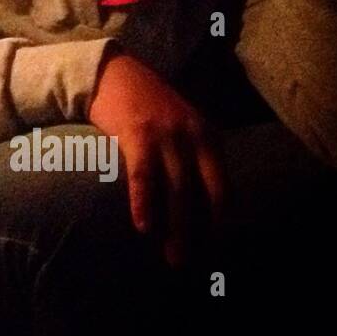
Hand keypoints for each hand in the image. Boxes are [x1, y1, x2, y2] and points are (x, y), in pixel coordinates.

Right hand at [88, 52, 226, 267]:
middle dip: (199, 233)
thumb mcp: (181, 127)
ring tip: (173, 256)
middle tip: (190, 262)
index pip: (223, 189)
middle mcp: (194, 138)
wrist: (113, 73)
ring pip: (178, 191)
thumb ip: (192, 156)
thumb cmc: (144, 106)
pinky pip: (145, 176)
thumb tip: (195, 203)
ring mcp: (167, 136)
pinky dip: (145, 203)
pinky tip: (144, 226)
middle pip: (204, 196)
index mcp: (208, 138)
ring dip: (177, 228)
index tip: (212, 250)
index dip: (220, 223)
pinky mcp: (138, 134)